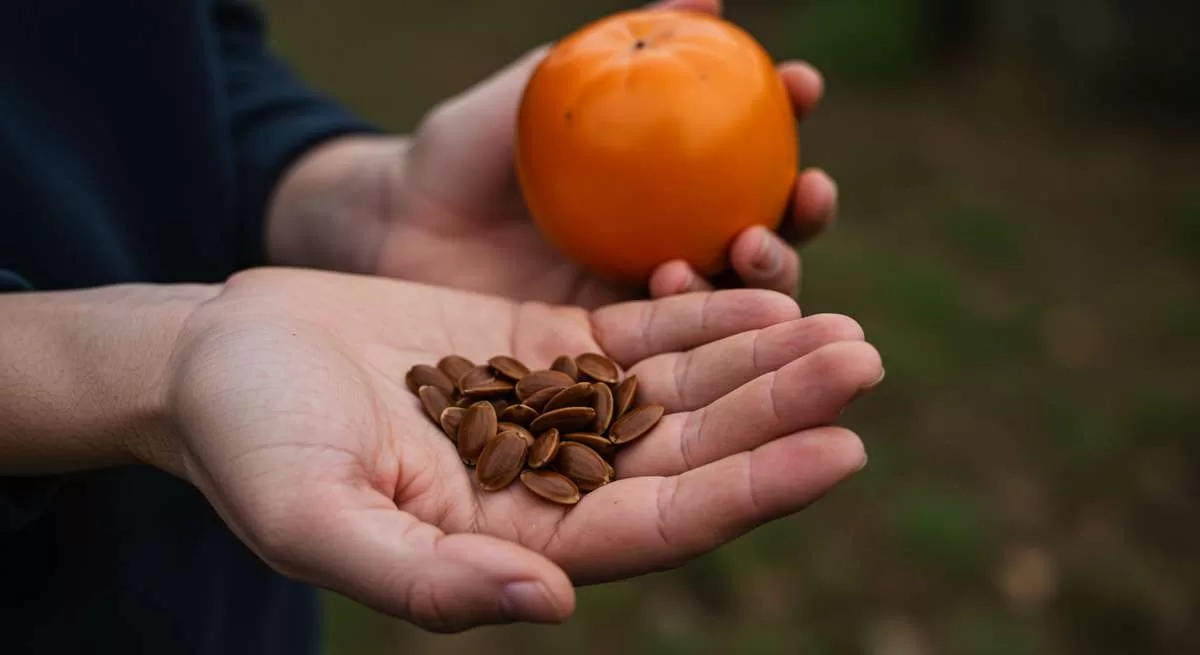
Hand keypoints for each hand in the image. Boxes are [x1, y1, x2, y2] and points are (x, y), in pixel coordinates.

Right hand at [163, 267, 879, 631]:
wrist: (214, 358)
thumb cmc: (247, 444)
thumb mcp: (316, 519)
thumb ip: (428, 579)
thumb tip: (554, 603)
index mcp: (513, 547)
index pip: (658, 528)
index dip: (751, 491)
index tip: (843, 450)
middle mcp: (550, 486)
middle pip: (690, 454)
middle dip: (779, 413)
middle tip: (865, 365)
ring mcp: (552, 412)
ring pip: (678, 391)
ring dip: (759, 360)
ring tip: (843, 328)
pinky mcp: (538, 345)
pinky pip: (637, 335)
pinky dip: (700, 314)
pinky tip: (763, 290)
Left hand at [267, 0, 836, 307]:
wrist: (394, 228)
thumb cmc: (462, 152)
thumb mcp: (534, 88)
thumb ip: (614, 48)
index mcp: (666, 184)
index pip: (751, 151)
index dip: (787, 117)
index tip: (802, 84)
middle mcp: (669, 246)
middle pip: (767, 234)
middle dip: (803, 213)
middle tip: (805, 187)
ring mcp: (644, 307)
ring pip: (736, 300)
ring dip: (765, 272)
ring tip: (748, 241)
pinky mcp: (613, 359)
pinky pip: (671, 343)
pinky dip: (692, 315)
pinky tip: (678, 282)